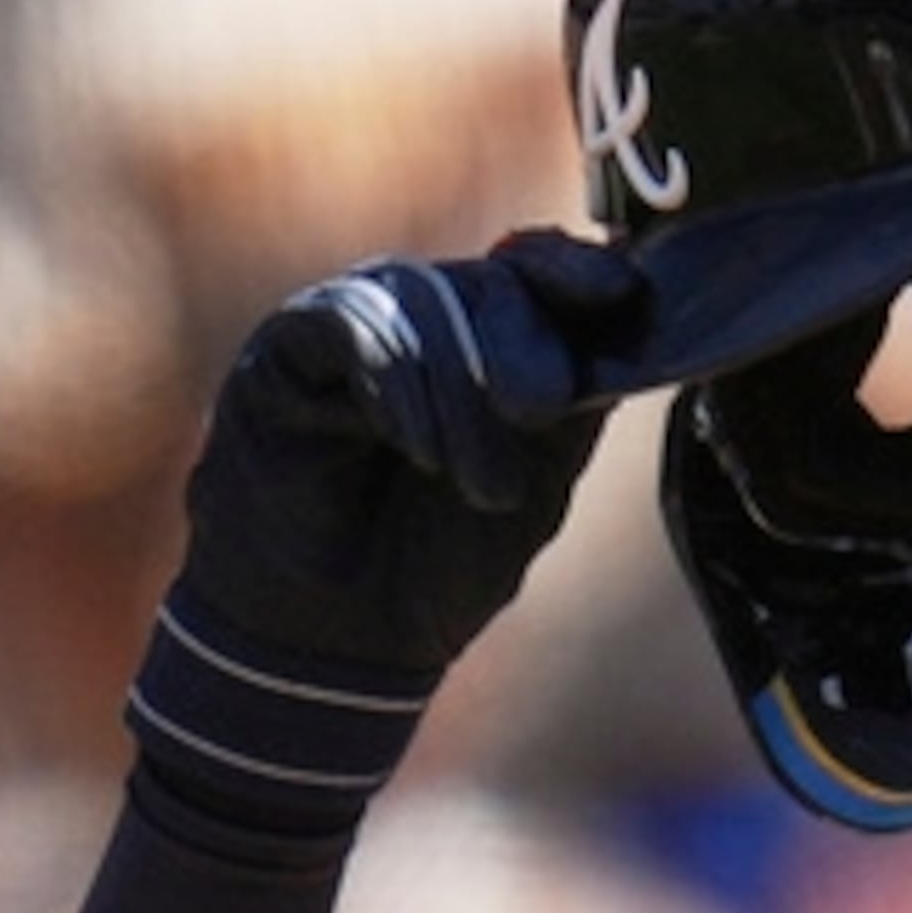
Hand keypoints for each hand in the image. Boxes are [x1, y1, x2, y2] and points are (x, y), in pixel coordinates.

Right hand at [132, 231, 642, 833]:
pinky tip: (414, 442)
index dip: (574, 271)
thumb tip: (628, 331)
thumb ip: (576, 408)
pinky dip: (390, 378)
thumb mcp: (536, 484)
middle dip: (521, 343)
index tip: (618, 293)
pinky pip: (345, 324)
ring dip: (458, 390)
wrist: (342, 641)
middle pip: (486, 283)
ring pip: (419, 301)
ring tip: (479, 483)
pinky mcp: (283, 354)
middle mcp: (417, 321)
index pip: (534, 272)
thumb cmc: (438, 564)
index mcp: (482, 342)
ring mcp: (347, 329)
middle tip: (538, 411)